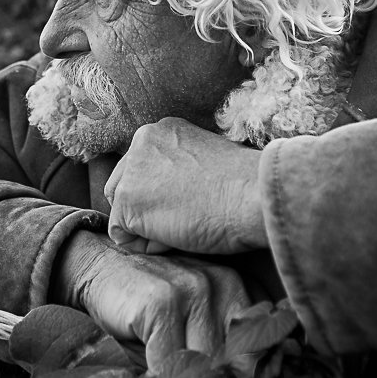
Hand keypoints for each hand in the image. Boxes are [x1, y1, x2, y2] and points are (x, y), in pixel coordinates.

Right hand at [51, 231, 248, 374]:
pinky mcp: (162, 302)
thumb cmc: (147, 305)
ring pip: (207, 364)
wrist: (100, 266)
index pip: (260, 348)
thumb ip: (218, 350)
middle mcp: (224, 284)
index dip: (245, 375)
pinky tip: (152, 370)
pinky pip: (172, 363)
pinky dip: (162, 377)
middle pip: (236, 360)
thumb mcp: (191, 324)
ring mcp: (194, 289)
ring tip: (170, 375)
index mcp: (238, 289)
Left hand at [104, 117, 266, 254]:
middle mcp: (139, 142)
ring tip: (185, 223)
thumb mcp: (203, 161)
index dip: (161, 195)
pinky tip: (177, 235)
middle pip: (122, 188)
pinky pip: (123, 236)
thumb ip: (176, 168)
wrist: (254, 194)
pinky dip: (146, 246)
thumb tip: (165, 194)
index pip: (140, 171)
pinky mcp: (128, 201)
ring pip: (122, 213)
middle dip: (146, 210)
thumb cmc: (243, 185)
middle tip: (187, 215)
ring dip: (147, 229)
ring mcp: (130, 171)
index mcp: (160, 131)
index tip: (191, 200)